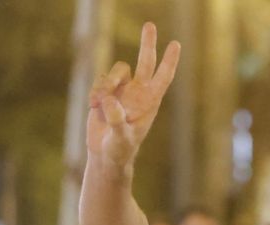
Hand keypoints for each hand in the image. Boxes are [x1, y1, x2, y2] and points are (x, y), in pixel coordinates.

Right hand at [87, 23, 180, 171]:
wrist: (106, 154)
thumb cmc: (120, 150)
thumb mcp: (121, 139)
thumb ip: (118, 121)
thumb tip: (111, 101)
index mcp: (150, 103)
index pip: (163, 77)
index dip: (169, 61)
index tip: (176, 44)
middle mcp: (139, 93)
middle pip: (146, 62)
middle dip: (148, 43)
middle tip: (150, 24)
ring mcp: (123, 91)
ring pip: (117, 70)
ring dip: (106, 83)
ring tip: (99, 104)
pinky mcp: (107, 92)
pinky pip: (100, 80)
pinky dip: (95, 92)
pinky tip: (93, 108)